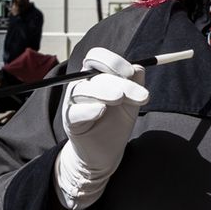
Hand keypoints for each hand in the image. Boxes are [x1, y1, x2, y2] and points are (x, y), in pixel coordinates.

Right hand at [52, 46, 147, 209]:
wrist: (106, 152)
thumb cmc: (117, 123)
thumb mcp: (131, 101)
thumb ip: (135, 83)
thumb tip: (139, 67)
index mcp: (95, 75)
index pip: (97, 56)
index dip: (113, 61)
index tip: (130, 73)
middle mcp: (81, 85)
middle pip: (95, 74)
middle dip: (119, 82)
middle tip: (140, 96)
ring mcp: (73, 103)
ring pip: (84, 90)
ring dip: (104, 92)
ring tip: (120, 99)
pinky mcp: (70, 121)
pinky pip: (75, 111)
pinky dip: (88, 109)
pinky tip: (101, 111)